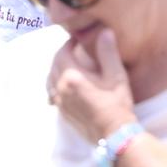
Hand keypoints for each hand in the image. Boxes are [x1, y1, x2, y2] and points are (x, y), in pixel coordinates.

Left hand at [49, 25, 135, 141]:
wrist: (115, 135)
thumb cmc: (117, 105)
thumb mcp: (116, 76)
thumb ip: (108, 52)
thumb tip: (105, 32)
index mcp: (72, 77)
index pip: (63, 52)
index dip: (69, 43)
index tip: (78, 39)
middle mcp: (61, 89)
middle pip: (54, 64)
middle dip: (62, 54)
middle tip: (74, 49)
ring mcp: (60, 102)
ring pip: (50, 79)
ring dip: (56, 68)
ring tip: (68, 64)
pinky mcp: (63, 113)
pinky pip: (52, 93)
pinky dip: (55, 84)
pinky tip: (64, 85)